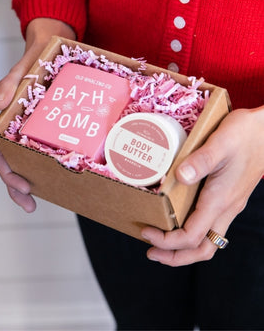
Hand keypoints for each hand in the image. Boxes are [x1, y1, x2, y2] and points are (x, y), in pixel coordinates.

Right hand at [0, 18, 75, 211]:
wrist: (53, 40)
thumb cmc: (38, 52)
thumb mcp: (25, 66)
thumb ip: (10, 83)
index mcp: (6, 116)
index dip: (6, 170)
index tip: (20, 185)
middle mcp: (15, 125)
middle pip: (8, 161)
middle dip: (16, 185)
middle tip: (29, 204)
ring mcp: (28, 125)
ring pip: (21, 159)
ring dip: (26, 182)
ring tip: (36, 201)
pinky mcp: (42, 122)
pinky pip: (38, 147)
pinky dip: (40, 165)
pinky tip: (50, 177)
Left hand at [141, 106, 263, 264]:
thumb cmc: (245, 134)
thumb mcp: (221, 142)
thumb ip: (201, 160)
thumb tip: (179, 176)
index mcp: (220, 200)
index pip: (192, 236)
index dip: (167, 241)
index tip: (146, 231)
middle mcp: (225, 208)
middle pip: (203, 249)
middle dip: (175, 256)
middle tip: (151, 252)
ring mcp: (228, 205)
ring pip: (208, 241)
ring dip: (184, 249)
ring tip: (160, 244)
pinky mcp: (228, 198)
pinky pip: (210, 226)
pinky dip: (192, 233)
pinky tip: (176, 221)